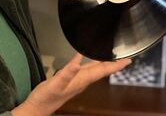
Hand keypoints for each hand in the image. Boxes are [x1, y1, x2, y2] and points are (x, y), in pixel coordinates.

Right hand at [12, 54, 130, 115]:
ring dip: (103, 64)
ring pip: (94, 70)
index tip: (128, 61)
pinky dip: (90, 63)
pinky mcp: (69, 80)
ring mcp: (76, 81)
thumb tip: (78, 60)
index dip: (115, 66)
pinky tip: (87, 59)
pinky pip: (84, 70)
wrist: (37, 108)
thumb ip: (67, 73)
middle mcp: (82, 81)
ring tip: (111, 57)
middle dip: (112, 64)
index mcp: (81, 80)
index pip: (102, 71)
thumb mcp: (55, 84)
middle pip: (101, 70)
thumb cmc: (46, 97)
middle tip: (124, 57)